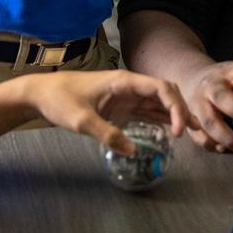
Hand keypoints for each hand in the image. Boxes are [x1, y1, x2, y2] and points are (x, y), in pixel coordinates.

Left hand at [23, 70, 194, 155]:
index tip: (178, 130)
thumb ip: (107, 134)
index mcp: (124, 81)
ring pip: (158, 103)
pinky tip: (171, 132)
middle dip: (181, 110)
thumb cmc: (59, 100)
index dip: (176, 107)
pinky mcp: (120, 106)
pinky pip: (147, 111)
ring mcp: (126, 96)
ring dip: (175, 115)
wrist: (41, 94)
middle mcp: (129, 86)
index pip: (161, 88)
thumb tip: (133, 151)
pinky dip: (161, 120)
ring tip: (191, 133)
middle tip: (191, 133)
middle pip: (165, 93)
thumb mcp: (81, 120)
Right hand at [180, 60, 232, 157]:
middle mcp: (211, 86)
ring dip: (229, 138)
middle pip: (223, 98)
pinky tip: (226, 150)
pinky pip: (200, 136)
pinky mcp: (189, 120)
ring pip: (210, 122)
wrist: (188, 78)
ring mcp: (197, 104)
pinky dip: (213, 145)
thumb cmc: (226, 81)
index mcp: (229, 72)